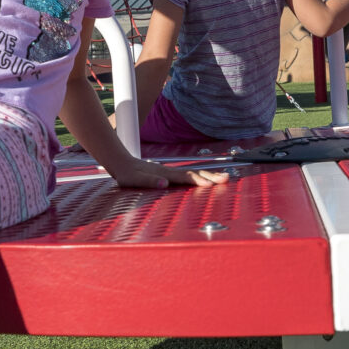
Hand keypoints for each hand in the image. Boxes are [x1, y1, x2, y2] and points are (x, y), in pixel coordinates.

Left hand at [108, 159, 231, 190]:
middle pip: (195, 173)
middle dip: (211, 177)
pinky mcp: (169, 175)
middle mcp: (170, 171)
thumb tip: (165, 183)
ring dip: (209, 176)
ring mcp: (171, 172)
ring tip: (224, 178)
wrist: (122, 163)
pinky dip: (201, 177)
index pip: (186, 177)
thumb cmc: (127, 174)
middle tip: (227, 178)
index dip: (199, 181)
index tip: (212, 185)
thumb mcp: (135, 180)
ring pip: (194, 173)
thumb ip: (150, 181)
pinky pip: (189, 176)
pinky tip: (206, 180)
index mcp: (165, 174)